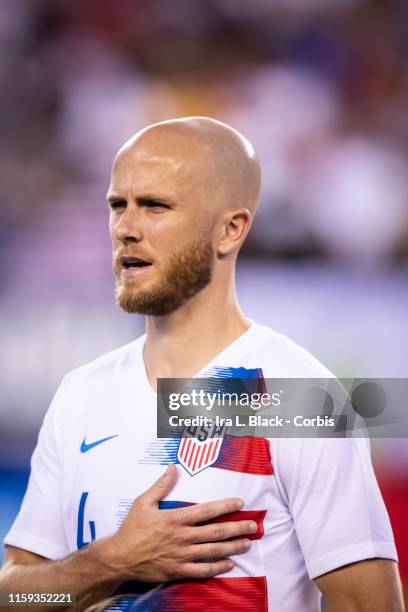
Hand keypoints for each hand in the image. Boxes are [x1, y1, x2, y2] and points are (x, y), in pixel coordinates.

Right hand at [105, 464, 255, 581]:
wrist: (119, 557)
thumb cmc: (131, 528)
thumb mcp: (143, 502)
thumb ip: (161, 485)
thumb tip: (173, 468)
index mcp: (175, 518)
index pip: (206, 511)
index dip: (225, 506)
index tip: (240, 503)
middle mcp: (182, 537)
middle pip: (215, 532)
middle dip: (236, 528)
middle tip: (253, 526)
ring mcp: (181, 555)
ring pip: (212, 551)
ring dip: (232, 547)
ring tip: (247, 544)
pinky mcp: (177, 571)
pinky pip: (202, 571)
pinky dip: (217, 567)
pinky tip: (229, 564)